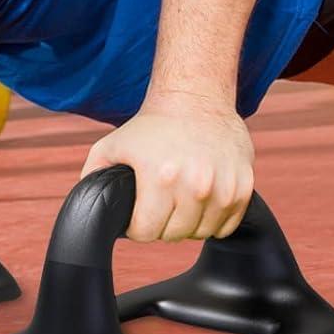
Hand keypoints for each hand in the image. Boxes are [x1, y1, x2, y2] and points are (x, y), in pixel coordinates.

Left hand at [79, 94, 253, 242]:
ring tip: (179, 201)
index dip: (137, 227)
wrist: (195, 98)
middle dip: (163, 224)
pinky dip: (213, 220)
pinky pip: (227, 225)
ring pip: (201, 232)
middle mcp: (195, 185)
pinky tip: (201, 201)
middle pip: (175, 235)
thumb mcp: (112, 145)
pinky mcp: (243, 187)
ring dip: (188, 223)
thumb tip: (89, 208)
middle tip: (159, 205)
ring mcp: (222, 187)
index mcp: (160, 177)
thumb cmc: (152, 125)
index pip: (147, 232)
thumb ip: (93, 177)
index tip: (138, 216)